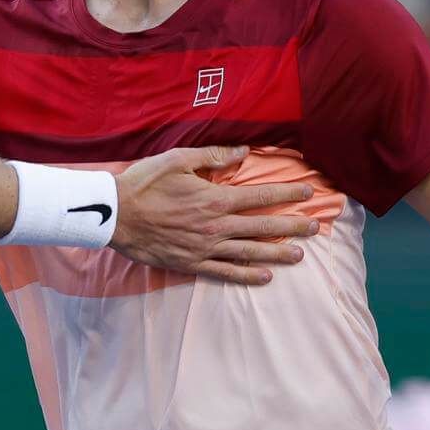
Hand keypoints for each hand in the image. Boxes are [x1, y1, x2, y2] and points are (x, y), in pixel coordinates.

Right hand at [110, 146, 318, 282]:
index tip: (308, 193)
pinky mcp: (192, 263)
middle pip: (263, 226)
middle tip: (315, 228)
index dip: (287, 193)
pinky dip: (247, 275)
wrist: (114, 215)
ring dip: (277, 253)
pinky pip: (225, 272)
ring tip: (299, 255)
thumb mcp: (177, 159)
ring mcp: (205, 248)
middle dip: (293, 226)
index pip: (260, 195)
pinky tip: (265, 277)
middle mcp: (216, 226)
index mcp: (215, 198)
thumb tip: (243, 152)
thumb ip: (213, 156)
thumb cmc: (144, 183)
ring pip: (250, 252)